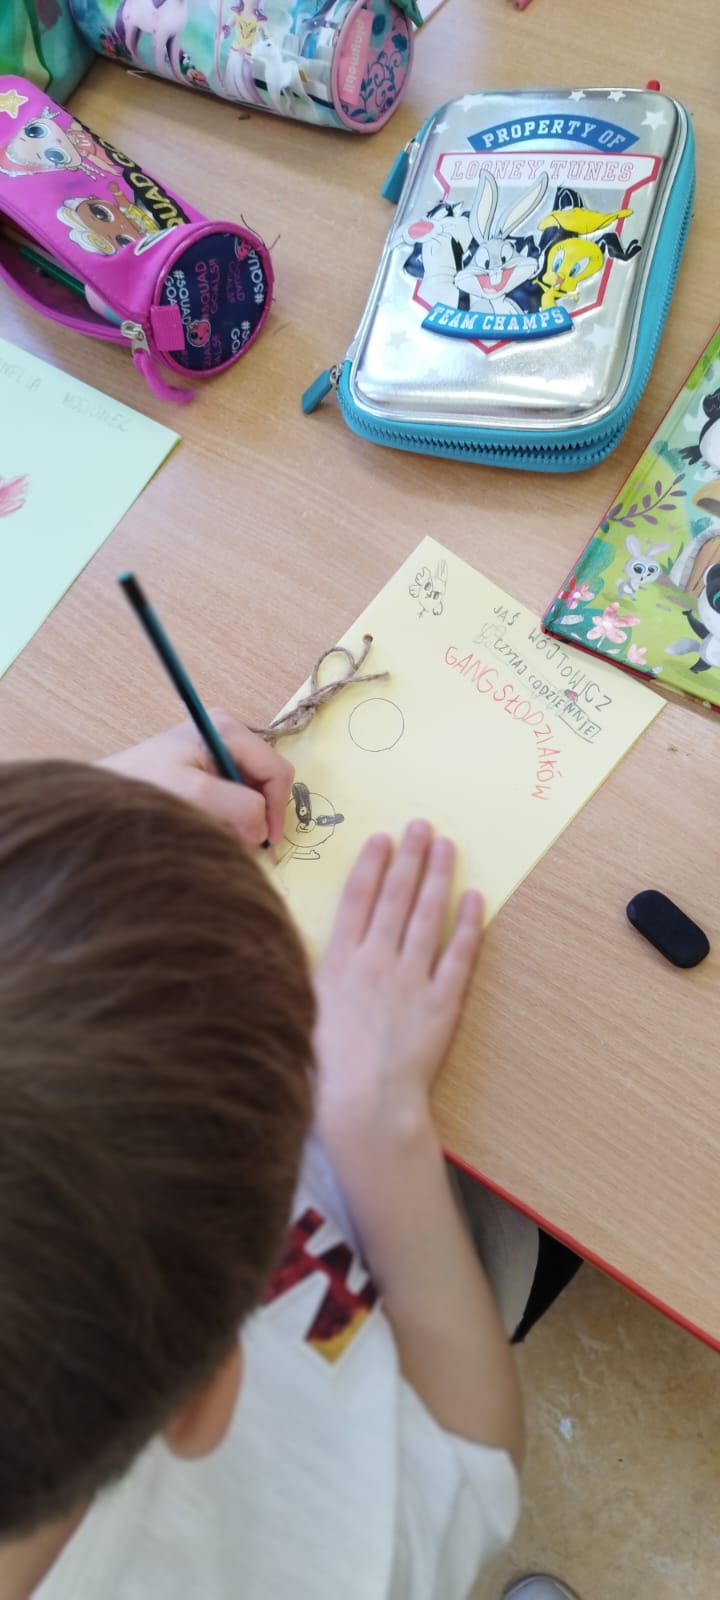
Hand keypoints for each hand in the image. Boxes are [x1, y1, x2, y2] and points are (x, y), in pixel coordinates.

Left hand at [100, 713, 293, 846]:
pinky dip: (230, 816)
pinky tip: (210, 824)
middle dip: (258, 814)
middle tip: (239, 841)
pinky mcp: (207, 769)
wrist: (106, 793)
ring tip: (217, 832)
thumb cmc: (144, 786)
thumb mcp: (194, 794)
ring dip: (243, 818)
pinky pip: (236, 796)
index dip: (276, 809)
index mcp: (228, 729)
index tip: (265, 842)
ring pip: (253, 792)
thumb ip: (238, 806)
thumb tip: (263, 828)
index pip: (276, 770)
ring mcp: (218, 751)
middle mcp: (228, 734)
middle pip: (267, 781)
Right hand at [314, 820, 483, 1156]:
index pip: (357, 900)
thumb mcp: (300, 1014)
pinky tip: (475, 899)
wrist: (365, 1107)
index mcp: (338, 964)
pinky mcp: (442, 1004)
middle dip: (409, 857)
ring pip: (428, 917)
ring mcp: (412, 980)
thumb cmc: (324, 1072)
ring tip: (448, 847)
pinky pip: (458, 956)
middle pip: (395, 898)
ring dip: (438, 877)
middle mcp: (375, 963)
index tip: (382, 838)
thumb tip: (302, 947)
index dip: (371, 865)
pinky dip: (468, 925)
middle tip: (422, 826)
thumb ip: (311, 977)